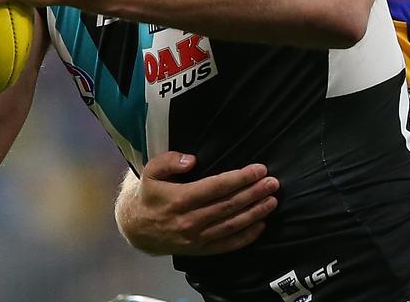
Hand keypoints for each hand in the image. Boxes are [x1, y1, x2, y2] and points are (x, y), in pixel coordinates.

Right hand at [117, 152, 278, 255]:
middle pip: (229, 205)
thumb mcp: (150, 172)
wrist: (136, 230)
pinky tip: (261, 225)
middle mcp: (190, 220)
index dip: (240, 178)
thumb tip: (191, 160)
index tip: (259, 169)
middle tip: (273, 183)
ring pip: (232, 225)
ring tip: (272, 201)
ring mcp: (196, 238)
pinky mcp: (200, 250)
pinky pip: (227, 245)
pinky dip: (246, 236)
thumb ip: (169, 161)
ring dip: (255, 213)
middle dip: (254, 193)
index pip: (217, 187)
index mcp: (180, 199)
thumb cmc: (149, 195)